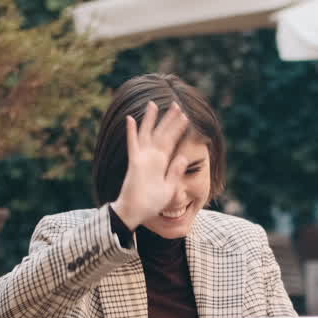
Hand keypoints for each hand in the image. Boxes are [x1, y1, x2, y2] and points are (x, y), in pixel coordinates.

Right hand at [111, 100, 188, 229]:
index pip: (172, 141)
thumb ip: (175, 173)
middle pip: (161, 133)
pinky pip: (133, 145)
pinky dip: (131, 132)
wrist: (136, 214)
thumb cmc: (151, 203)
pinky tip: (131, 119)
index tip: (185, 116)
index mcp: (162, 163)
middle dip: (169, 119)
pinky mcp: (134, 163)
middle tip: (176, 104)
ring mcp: (142, 159)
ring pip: (147, 134)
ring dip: (150, 120)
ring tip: (153, 104)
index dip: (178, 129)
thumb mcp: (169, 188)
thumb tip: (184, 157)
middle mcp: (152, 158)